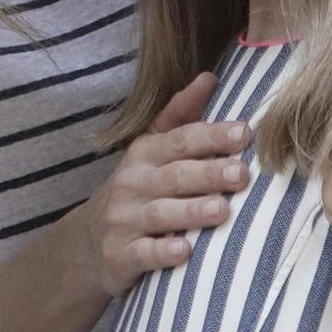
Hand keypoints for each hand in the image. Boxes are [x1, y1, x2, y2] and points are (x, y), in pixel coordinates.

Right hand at [79, 73, 248, 296]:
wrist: (86, 242)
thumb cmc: (136, 189)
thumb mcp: (151, 149)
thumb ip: (180, 115)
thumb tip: (209, 77)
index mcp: (145, 154)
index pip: (181, 139)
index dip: (212, 136)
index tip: (244, 133)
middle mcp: (133, 183)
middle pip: (175, 175)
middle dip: (209, 173)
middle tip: (242, 174)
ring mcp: (124, 220)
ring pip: (161, 213)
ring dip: (192, 211)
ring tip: (222, 210)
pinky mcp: (120, 255)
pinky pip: (143, 253)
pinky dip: (163, 251)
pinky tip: (185, 250)